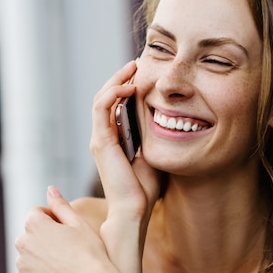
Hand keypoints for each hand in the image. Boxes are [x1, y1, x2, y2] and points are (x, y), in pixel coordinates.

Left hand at [15, 187, 114, 272]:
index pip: (38, 213)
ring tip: (64, 265)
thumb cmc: (90, 253)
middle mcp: (22, 242)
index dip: (54, 220)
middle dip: (45, 238)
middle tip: (68, 249)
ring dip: (41, 257)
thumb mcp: (79, 224)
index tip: (68, 232)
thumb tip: (50, 189)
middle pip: (31, 235)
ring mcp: (22, 264)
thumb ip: (61, 205)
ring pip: (29, 256)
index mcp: (34, 223)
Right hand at [91, 61, 160, 234]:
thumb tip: (173, 122)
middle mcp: (103, 137)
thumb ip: (155, 139)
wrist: (134, 210)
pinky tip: (130, 85)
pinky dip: (114, 92)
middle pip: (107, 97)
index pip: (116, 105)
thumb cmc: (145, 190)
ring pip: (102, 97)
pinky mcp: (100, 142)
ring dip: (117, 79)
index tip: (145, 73)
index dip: (128, 86)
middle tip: (139, 62)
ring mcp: (99, 139)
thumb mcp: (154, 156)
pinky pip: (102, 107)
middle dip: (122, 77)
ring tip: (134, 66)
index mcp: (114, 140)